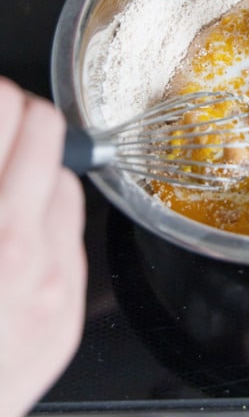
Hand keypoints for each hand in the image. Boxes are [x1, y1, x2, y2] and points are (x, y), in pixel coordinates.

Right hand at [0, 78, 85, 416]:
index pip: (1, 107)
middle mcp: (13, 244)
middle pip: (43, 126)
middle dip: (12, 112)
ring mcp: (49, 279)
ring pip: (65, 172)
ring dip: (34, 161)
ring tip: (3, 172)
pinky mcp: (66, 309)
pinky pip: (73, 226)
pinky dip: (48, 211)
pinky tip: (16, 223)